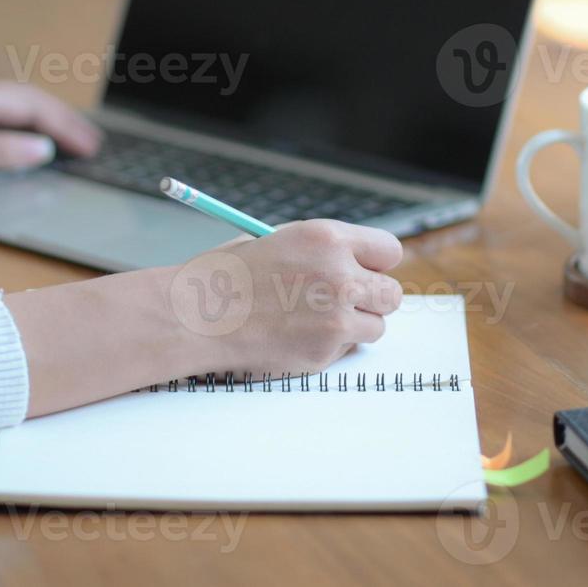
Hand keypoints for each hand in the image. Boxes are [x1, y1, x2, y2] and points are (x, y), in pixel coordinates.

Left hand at [0, 82, 102, 180]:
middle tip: (91, 144)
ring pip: (10, 105)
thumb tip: (42, 150)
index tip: (92, 148)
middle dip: (62, 120)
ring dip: (42, 120)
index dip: (67, 127)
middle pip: (27, 100)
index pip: (33, 106)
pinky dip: (18, 124)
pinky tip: (18, 138)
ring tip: (66, 140)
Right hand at [168, 220, 406, 375]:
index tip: (366, 272)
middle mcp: (339, 274)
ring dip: (354, 326)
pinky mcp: (326, 349)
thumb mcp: (280, 242)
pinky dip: (330, 347)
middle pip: (391, 294)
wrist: (196, 315)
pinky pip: (348, 349)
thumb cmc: (228, 277)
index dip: (376, 264)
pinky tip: (295, 337)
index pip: (388, 251)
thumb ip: (324, 253)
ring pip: (376, 326)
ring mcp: (336, 315)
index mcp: (327, 238)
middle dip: (373, 300)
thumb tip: (358, 267)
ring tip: (315, 321)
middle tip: (348, 303)